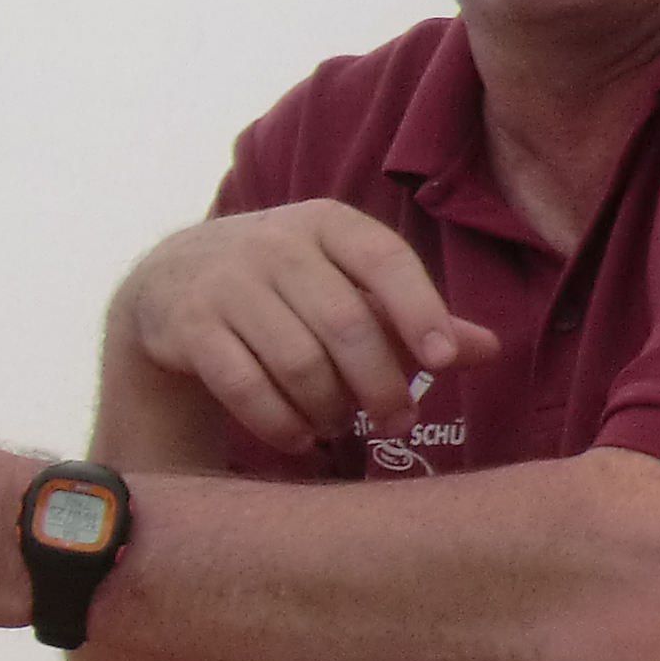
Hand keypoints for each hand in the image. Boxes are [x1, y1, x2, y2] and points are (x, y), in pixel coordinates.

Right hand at [104, 203, 503, 459]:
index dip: (419, 310)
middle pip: (345, 324)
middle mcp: (274, 243)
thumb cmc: (283, 286)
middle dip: (379, 384)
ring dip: (328, 409)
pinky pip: (244, 386)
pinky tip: (299, 438)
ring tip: (339, 426)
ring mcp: (226, 283)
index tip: (443, 361)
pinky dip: (279, 422)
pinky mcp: (188, 325)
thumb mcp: (345, 284)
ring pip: (297, 361)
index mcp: (326, 223)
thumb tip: (488, 349)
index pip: (384, 259)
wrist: (170, 281)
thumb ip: (411, 317)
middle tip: (397, 422)